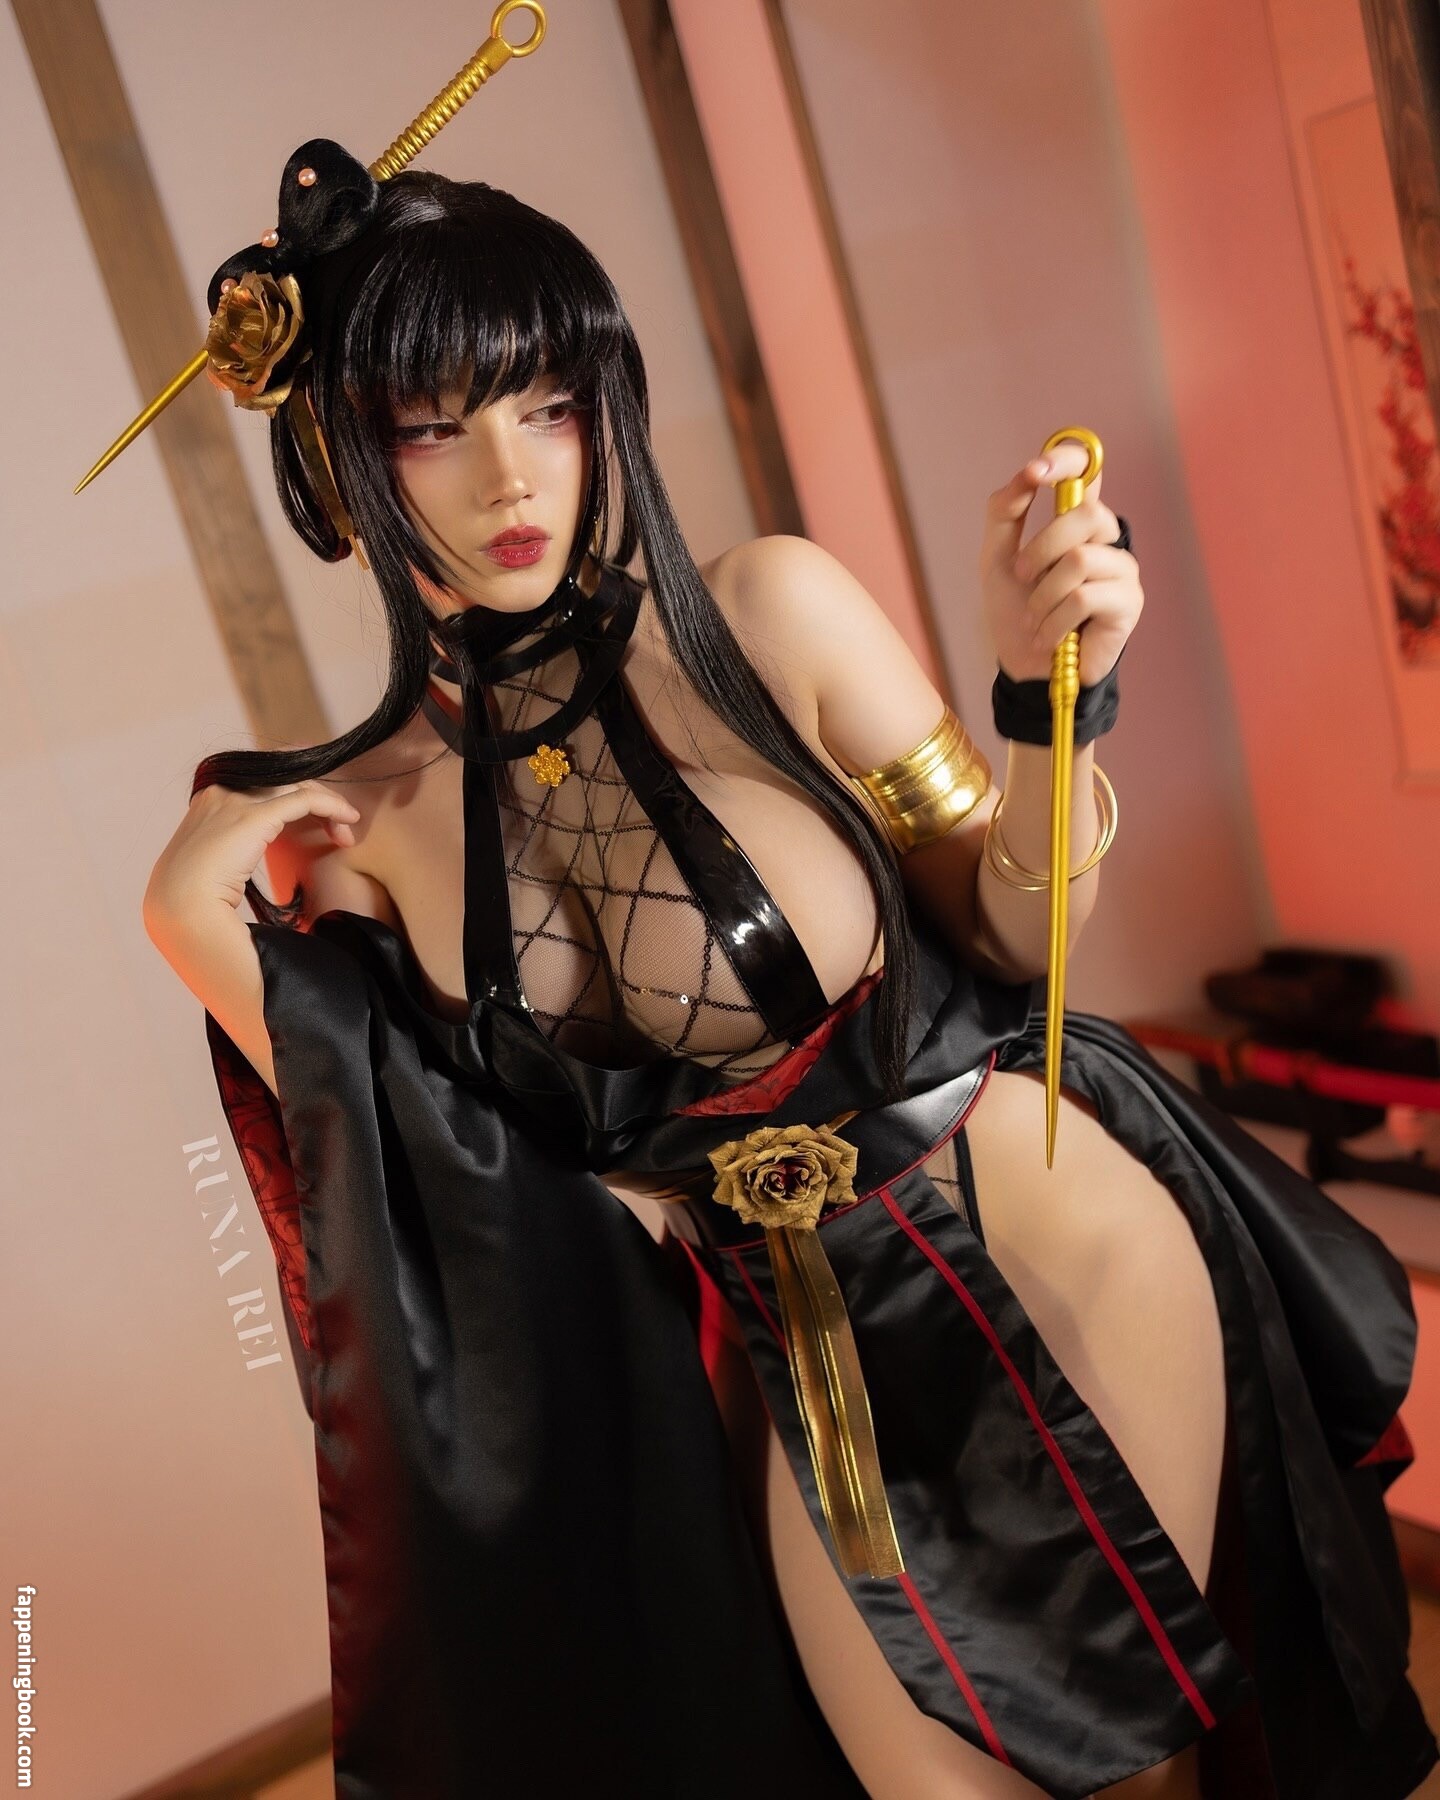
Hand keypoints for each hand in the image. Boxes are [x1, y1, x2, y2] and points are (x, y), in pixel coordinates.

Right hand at [142, 778, 360, 927]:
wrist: (179, 907)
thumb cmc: (193, 900)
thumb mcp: (209, 866)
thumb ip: (227, 850)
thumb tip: (236, 862)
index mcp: (208, 801)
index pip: (262, 780)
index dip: (295, 792)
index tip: (317, 814)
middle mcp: (220, 792)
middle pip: (283, 777)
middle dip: (316, 798)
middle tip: (339, 829)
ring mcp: (235, 800)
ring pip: (297, 784)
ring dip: (328, 805)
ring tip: (345, 833)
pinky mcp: (253, 816)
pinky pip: (305, 800)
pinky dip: (331, 806)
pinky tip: (349, 820)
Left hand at [979, 437, 1143, 685]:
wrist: (1026, 668)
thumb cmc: (1016, 613)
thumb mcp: (997, 559)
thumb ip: (1005, 512)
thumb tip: (1028, 473)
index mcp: (1076, 521)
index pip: (1086, 469)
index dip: (1067, 460)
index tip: (1036, 471)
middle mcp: (1106, 538)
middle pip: (1086, 513)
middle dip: (1040, 548)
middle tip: (1022, 578)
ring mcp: (1122, 569)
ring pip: (1080, 560)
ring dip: (1043, 596)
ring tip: (1035, 619)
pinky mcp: (1129, 602)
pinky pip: (1085, 596)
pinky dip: (1055, 620)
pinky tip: (1050, 637)